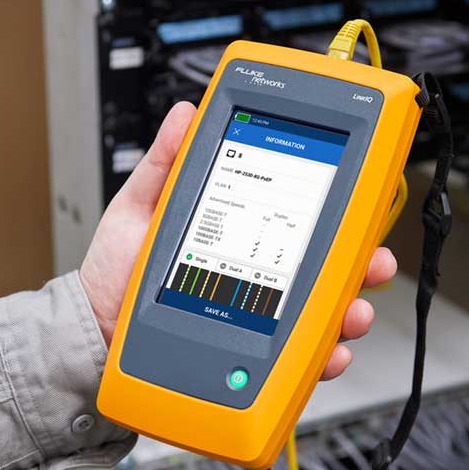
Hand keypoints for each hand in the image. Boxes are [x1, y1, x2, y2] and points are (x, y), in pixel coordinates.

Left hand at [80, 102, 396, 379]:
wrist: (96, 327)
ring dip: (350, 309)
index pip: (298, 217)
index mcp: (241, 231)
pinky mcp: (252, 350)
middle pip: (322, 265)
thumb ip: (167, 161)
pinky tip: (330, 350)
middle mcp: (259, 271)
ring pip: (320, 311)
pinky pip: (296, 355)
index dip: (335, 208)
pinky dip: (322, 354)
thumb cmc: (118, 267)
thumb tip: (188, 114)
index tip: (357, 197)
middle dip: (360, 263)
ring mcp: (259, 312)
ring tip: (354, 311)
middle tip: (372, 260)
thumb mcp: (142, 206)